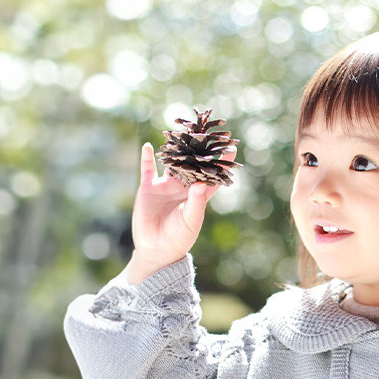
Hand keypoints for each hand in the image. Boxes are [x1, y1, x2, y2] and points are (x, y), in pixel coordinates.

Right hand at [123, 142, 231, 283]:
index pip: (213, 175)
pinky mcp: (149, 188)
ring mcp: (166, 185)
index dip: (222, 161)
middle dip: (198, 148)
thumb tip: (200, 182)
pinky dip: (148, 157)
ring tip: (180, 131)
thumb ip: (196, 202)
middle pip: (192, 163)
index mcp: (198, 194)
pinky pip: (148, 169)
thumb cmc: (179, 237)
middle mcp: (183, 186)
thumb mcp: (190, 220)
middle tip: (205, 130)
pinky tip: (150, 145)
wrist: (156, 248)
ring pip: (171, 162)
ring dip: (175, 148)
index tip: (231, 146)